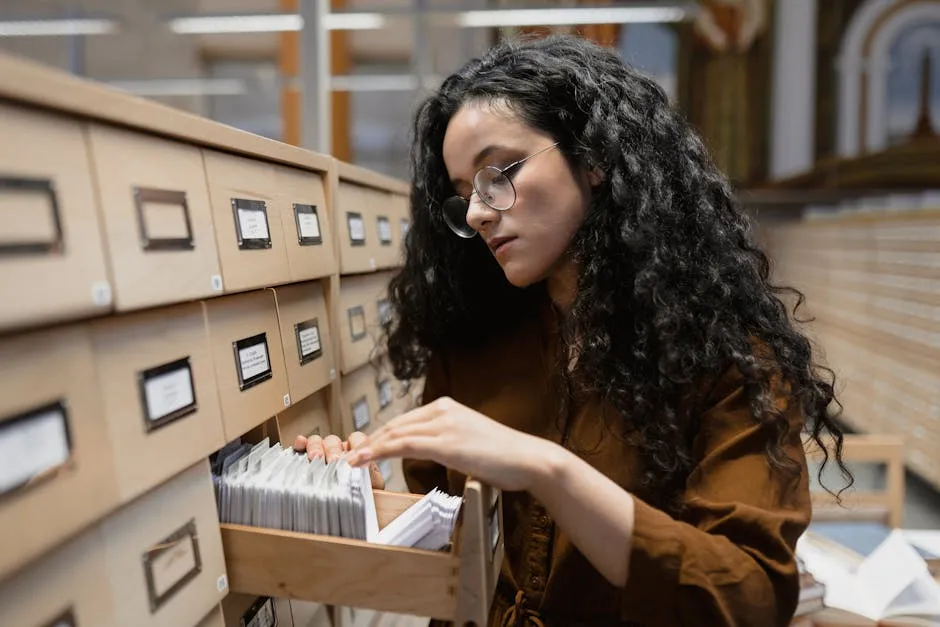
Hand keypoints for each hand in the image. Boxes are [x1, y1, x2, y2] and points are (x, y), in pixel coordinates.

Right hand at [292, 431, 384, 489]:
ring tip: (315, 457)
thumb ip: (372, 475)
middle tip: (334, 461)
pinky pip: (301, 447)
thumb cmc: (363, 492)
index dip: (357, 446)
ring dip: (316, 447)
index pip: (357, 439)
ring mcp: (321, 452)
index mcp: (355, 451)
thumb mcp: (373, 485)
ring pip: (317, 441)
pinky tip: (300, 444)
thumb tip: (368, 468)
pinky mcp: (305, 458)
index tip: (358, 457)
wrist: (350, 505)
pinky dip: (300, 444)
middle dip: (333, 450)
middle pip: (334, 441)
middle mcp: (338, 450)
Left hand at [344, 397, 555, 491]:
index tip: (364, 449)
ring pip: (394, 434)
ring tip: (348, 462)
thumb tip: (440, 454)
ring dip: (368, 449)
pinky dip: (379, 453)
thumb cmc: (506, 457)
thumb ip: (451, 442)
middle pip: (394, 425)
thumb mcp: (472, 442)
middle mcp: (443, 410)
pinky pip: (403, 445)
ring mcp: (444, 425)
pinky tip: (364, 461)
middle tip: (348, 457)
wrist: (529, 459)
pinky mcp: (445, 443)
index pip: (404, 421)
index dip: (380, 435)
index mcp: (448, 407)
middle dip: (369, 441)